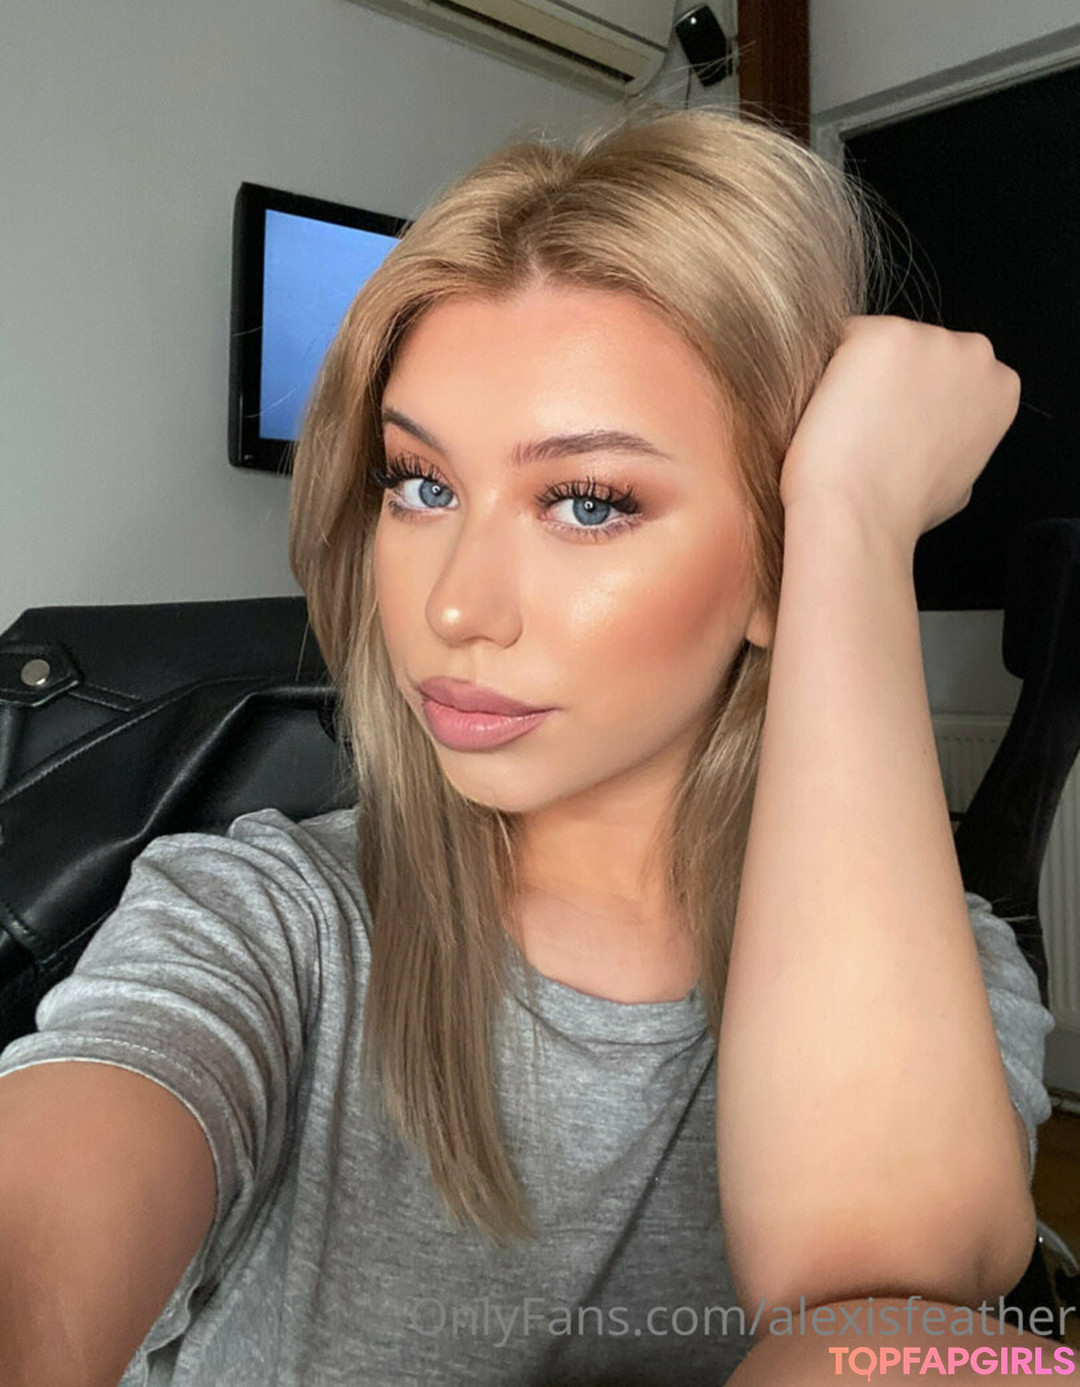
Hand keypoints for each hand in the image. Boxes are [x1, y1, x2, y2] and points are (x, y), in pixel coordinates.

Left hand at [779, 316, 1020, 551]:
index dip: (913, 400)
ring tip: (850, 425)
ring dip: (857, 373)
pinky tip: (831, 411)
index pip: (946, 373)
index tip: (897, 428)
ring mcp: (929, 339)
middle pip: (916, 349)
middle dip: (890, 378)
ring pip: (877, 343)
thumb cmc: (901, 508)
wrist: (859, 513)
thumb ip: (959, 441)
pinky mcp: (883, 334)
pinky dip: (828, 369)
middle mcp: (975, 354)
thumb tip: (942, 440)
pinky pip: (841, 340)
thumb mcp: (960, 479)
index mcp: (999, 388)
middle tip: (869, 428)